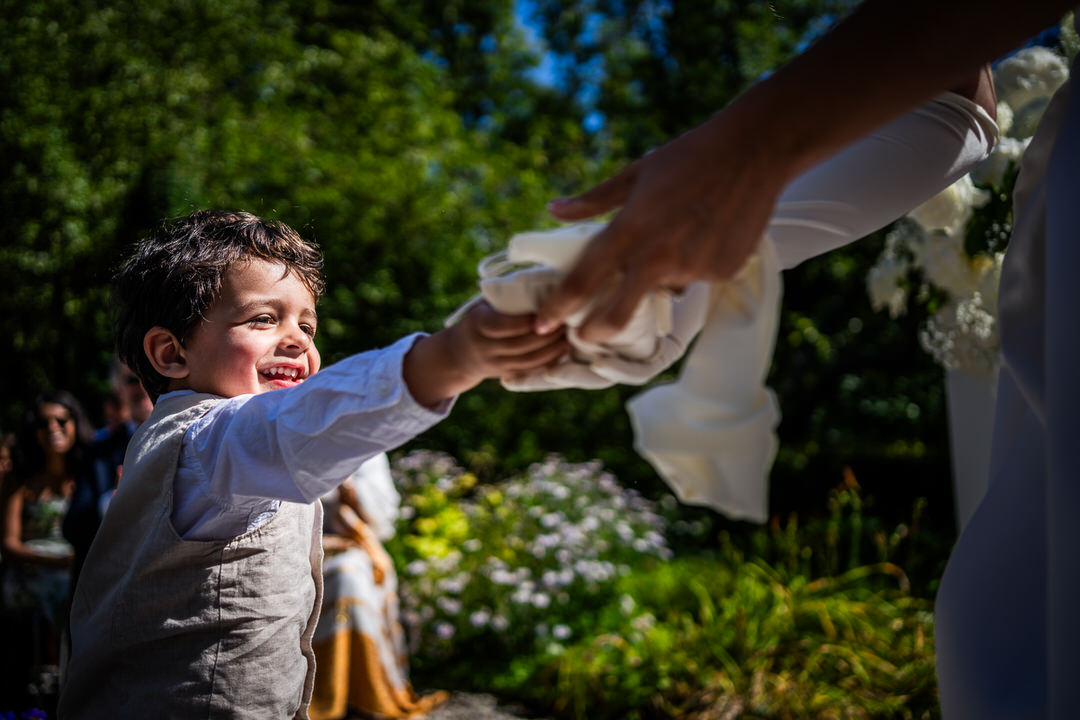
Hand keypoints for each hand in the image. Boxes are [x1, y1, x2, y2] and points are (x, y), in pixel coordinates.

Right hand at [404, 301, 567, 405]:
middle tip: (567, 320)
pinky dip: (549, 361)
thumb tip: (541, 277)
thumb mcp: (484, 304)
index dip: (525, 321)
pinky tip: (563, 349)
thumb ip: (506, 295)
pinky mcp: (506, 374)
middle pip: (520, 344)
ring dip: (552, 348)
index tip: (546, 310)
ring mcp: (495, 364)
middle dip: (547, 333)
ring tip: (569, 334)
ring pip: (528, 360)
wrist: (459, 354)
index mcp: (477, 323)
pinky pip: (531, 370)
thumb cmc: (481, 318)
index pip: (500, 325)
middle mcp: (484, 347)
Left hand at [538, 107, 788, 342]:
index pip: (584, 279)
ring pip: (663, 289)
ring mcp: (693, 268)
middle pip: (617, 315)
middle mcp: (658, 256)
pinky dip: (693, 264)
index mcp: (631, 229)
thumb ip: (594, 200)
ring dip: (659, 276)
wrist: (754, 151)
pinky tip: (706, 232)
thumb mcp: (636, 173)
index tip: (542, 323)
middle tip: (584, 335)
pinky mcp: (722, 273)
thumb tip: (554, 210)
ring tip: (678, 233)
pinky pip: (696, 278)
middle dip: (595, 332)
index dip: (558, 306)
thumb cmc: (688, 156)